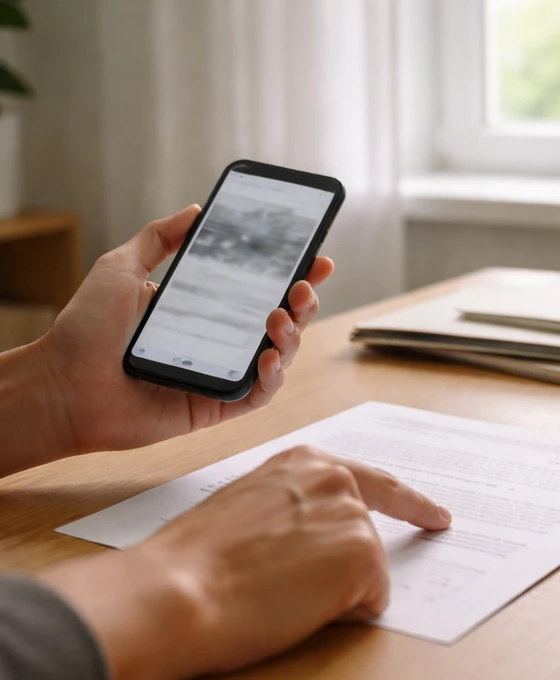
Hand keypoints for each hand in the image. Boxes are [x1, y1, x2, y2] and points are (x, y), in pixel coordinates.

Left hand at [38, 205, 334, 453]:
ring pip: (280, 356)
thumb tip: (195, 210)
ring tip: (281, 317)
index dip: (294, 273)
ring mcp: (222, 373)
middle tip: (303, 285)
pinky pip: (260, 395)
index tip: (315, 256)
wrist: (62, 384)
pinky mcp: (218, 406)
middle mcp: (221, 340)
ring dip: (293, 335)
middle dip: (304, 301)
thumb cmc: (85, 330)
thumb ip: (158, 237)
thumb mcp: (121, 268)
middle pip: (283, 320)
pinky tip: (269, 358)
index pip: (261, 288)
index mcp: (206, 308)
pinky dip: (273, 378)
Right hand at [38, 445, 452, 679]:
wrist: (176, 592)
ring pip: (364, 572)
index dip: (409, 505)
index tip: (437, 516)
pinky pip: (370, 601)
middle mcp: (336, 479)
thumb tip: (315, 545)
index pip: (372, 482)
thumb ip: (293, 512)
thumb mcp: (248, 510)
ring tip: (275, 594)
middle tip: (302, 583)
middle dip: (345, 566)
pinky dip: (342, 615)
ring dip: (332, 592)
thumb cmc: (195, 563)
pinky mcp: (364, 556)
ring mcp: (354, 516)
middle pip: (365, 536)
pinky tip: (296, 609)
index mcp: (304, 462)